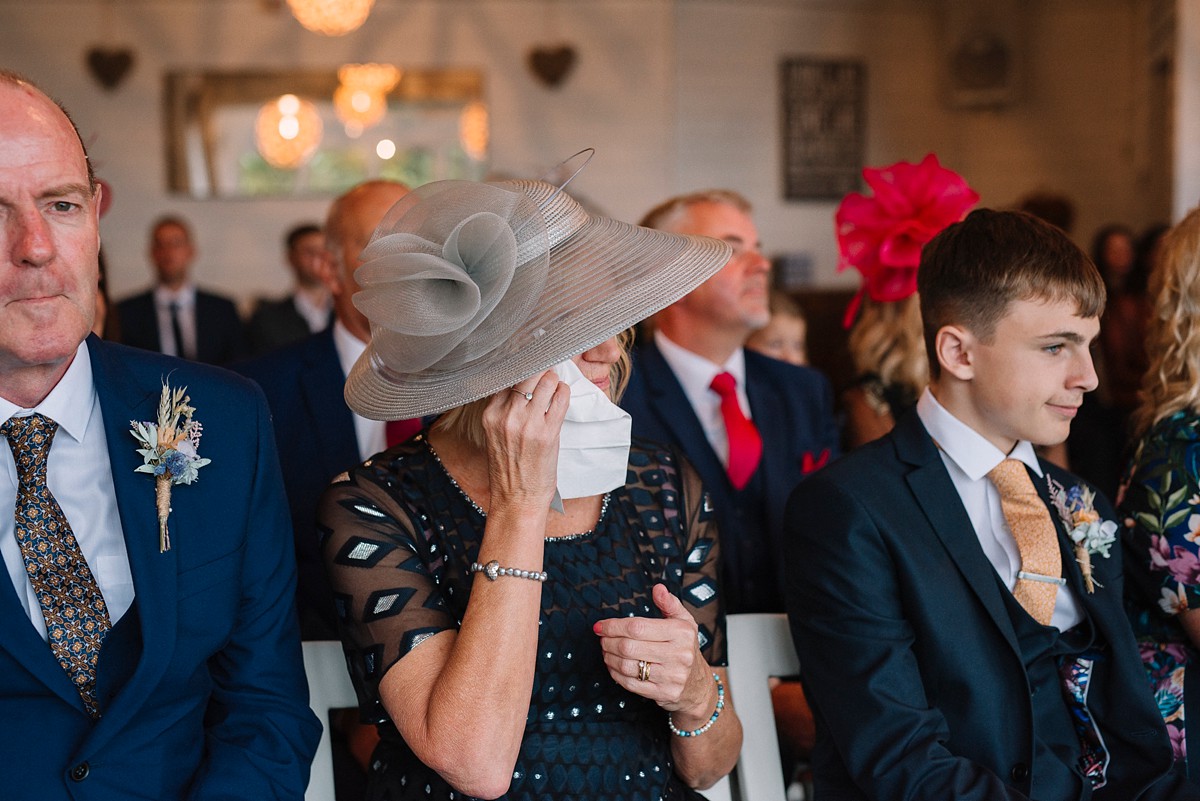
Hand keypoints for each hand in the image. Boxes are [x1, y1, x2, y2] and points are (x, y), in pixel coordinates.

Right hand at [481, 370, 569, 510]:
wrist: (517, 500)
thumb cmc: (508, 469)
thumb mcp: (495, 434)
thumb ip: (504, 409)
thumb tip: (523, 384)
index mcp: (490, 414)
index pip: (506, 376)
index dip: (520, 367)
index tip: (528, 362)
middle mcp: (506, 416)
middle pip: (526, 373)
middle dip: (539, 368)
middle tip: (546, 369)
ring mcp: (528, 423)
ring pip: (545, 381)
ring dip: (553, 379)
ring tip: (555, 384)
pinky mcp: (548, 432)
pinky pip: (560, 398)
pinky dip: (564, 392)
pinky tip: (562, 395)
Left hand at [594, 584, 714, 716]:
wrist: (698, 684)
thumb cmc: (686, 648)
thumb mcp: (684, 622)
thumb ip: (670, 603)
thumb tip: (658, 588)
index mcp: (681, 633)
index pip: (638, 627)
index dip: (614, 626)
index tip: (601, 626)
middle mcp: (679, 655)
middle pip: (629, 647)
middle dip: (609, 642)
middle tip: (602, 639)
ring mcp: (672, 676)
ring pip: (627, 666)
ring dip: (609, 657)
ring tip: (606, 651)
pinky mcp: (663, 693)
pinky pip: (630, 683)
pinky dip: (616, 674)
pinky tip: (613, 666)